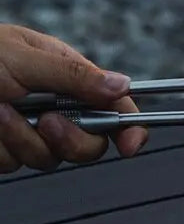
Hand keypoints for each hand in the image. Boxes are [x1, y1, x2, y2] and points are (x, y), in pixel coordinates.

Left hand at [0, 24, 147, 171]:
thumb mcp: (25, 58)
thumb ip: (75, 76)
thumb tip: (124, 85)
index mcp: (70, 79)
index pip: (115, 108)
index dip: (130, 127)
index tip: (131, 145)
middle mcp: (56, 108)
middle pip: (90, 145)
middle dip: (70, 139)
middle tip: (48, 121)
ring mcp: (30, 132)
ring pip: (50, 159)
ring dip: (21, 138)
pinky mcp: (6, 151)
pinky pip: (14, 165)